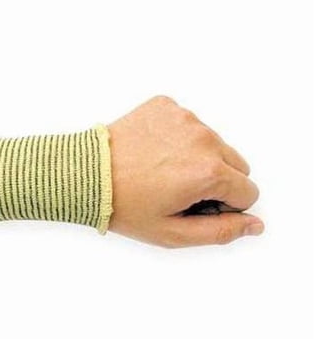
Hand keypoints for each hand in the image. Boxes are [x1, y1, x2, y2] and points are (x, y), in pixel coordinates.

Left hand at [107, 95, 263, 247]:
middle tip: (178, 190)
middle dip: (216, 179)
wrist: (83, 174)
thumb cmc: (122, 205)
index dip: (224, 205)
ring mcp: (183, 118)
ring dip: (197, 157)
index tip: (194, 206)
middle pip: (236, 164)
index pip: (248, 192)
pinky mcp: (165, 105)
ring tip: (161, 170)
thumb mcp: (172, 233)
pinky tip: (153, 152)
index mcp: (208, 171)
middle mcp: (202, 138)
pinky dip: (177, 137)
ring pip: (213, 143)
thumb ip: (221, 231)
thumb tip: (254, 224)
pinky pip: (188, 124)